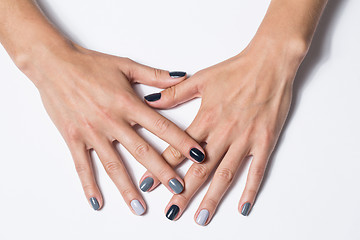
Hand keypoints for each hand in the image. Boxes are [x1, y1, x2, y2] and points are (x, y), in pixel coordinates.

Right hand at [24, 43, 204, 213]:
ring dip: (128, 188)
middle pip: (142, 151)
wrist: (54, 64)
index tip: (198, 156)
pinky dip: (89, 186)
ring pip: (114, 165)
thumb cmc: (90, 64)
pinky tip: (98, 202)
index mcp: (128, 103)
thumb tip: (182, 77)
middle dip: (162, 172)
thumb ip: (155, 75)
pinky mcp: (73, 138)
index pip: (162, 127)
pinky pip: (82, 166)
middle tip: (178, 189)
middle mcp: (112, 121)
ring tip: (141, 207)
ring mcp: (92, 132)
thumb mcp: (126, 65)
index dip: (182, 142)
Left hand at [140, 38, 305, 222]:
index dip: (161, 168)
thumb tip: (150, 100)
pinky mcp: (264, 141)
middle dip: (183, 193)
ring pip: (225, 175)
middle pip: (199, 170)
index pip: (178, 150)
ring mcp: (245, 140)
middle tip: (171, 213)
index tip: (148, 185)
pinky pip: (256, 170)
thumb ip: (175, 93)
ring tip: (200, 217)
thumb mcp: (201, 78)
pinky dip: (250, 190)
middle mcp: (223, 133)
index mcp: (206, 118)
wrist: (269, 62)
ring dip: (211, 198)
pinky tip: (243, 207)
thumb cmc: (235, 70)